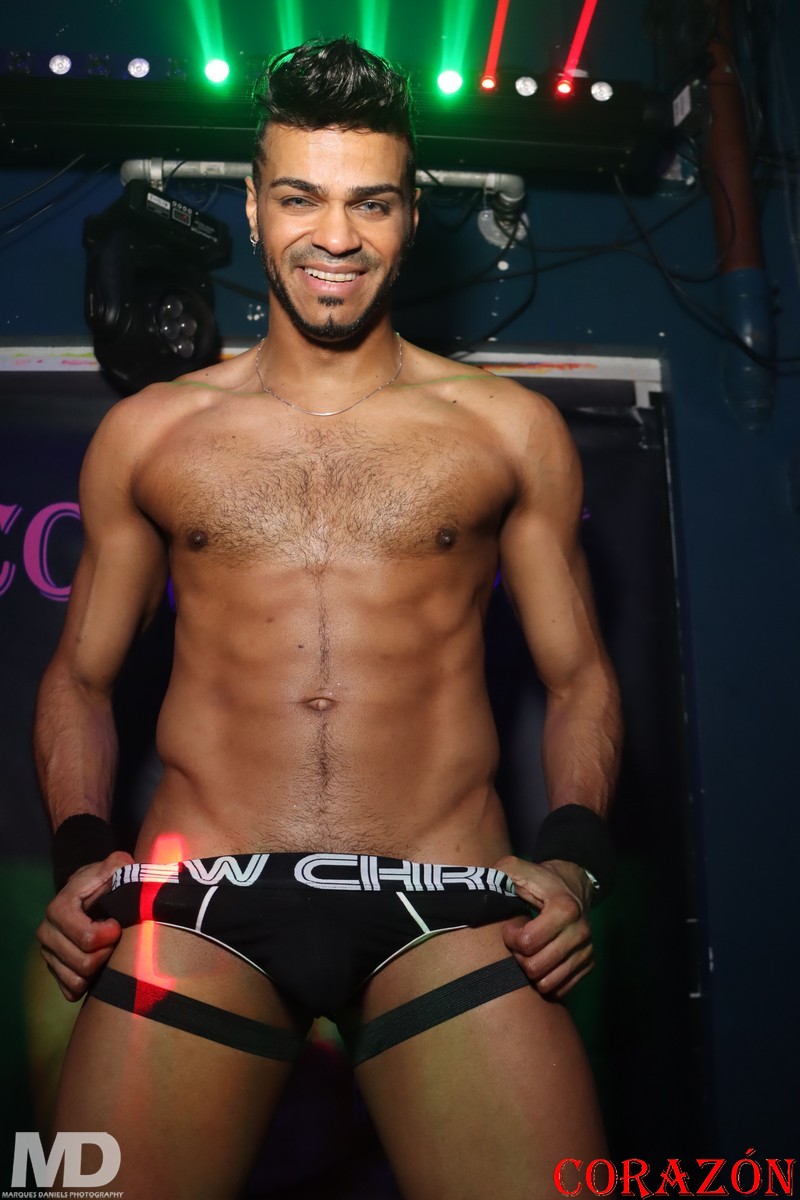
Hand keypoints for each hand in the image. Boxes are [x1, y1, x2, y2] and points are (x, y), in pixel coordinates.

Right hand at [36, 850, 132, 1000]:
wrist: (90, 894)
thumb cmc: (105, 882)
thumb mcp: (115, 867)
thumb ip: (120, 865)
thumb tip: (126, 869)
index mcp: (59, 909)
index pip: (87, 939)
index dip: (108, 935)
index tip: (116, 925)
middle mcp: (47, 933)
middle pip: (83, 963)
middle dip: (106, 953)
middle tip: (114, 939)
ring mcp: (48, 953)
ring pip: (77, 980)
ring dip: (98, 968)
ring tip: (106, 949)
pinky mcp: (53, 970)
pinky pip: (70, 991)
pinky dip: (88, 983)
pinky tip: (97, 964)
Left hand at [495, 855, 594, 998]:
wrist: (574, 883)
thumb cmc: (539, 879)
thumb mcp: (517, 868)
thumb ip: (499, 875)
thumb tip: (479, 890)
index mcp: (564, 909)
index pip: (528, 942)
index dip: (511, 937)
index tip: (510, 926)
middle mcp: (580, 932)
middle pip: (536, 967)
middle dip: (519, 958)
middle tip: (517, 943)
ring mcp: (586, 950)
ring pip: (549, 983)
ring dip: (531, 972)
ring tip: (528, 953)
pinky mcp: (589, 963)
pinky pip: (562, 989)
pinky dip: (546, 981)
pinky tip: (541, 962)